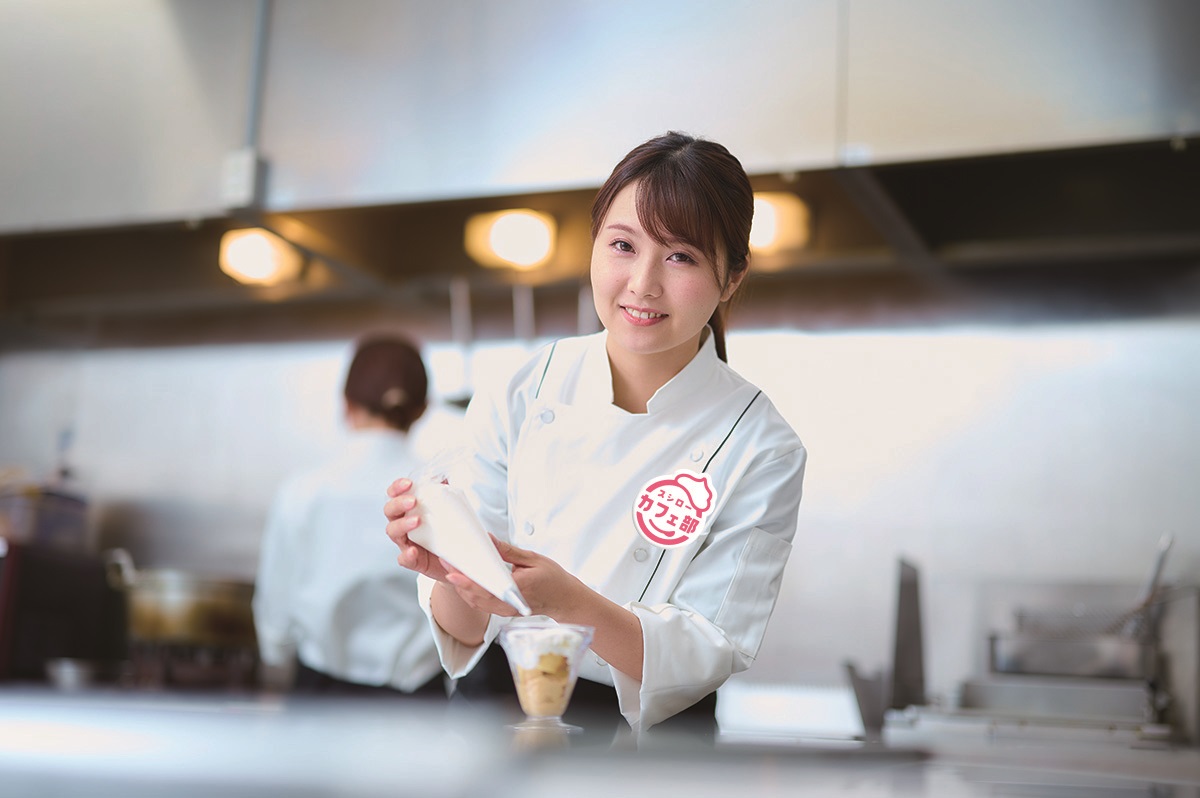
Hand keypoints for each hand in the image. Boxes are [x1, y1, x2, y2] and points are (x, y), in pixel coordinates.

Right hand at [384, 478, 450, 581]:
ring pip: (392, 532)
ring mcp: (405, 542)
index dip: (396, 487)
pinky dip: (406, 555)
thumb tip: (444, 477)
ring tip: (416, 521)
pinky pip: (403, 559)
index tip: (407, 483)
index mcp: (407, 509)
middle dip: (398, 503)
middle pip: (389, 511)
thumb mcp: (447, 509)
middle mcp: (402, 524)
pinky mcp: (412, 560)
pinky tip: (413, 551)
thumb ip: (444, 493)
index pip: (394, 494)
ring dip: (402, 524)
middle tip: (413, 501)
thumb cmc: (446, 530)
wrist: (455, 558)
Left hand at [442, 535, 584, 618]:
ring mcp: (505, 610)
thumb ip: (508, 551)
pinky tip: (465, 581)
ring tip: (452, 569)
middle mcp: (509, 603)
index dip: (466, 579)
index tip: (452, 569)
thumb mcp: (532, 559)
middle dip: (458, 580)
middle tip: (447, 562)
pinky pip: (481, 605)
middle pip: (475, 595)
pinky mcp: (503, 611)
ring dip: (462, 587)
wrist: (564, 600)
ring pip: (475, 602)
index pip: (486, 587)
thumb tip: (488, 540)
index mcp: (519, 588)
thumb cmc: (553, 579)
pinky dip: (470, 593)